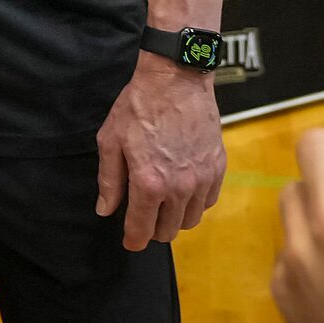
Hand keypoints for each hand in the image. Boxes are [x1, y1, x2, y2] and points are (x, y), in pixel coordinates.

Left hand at [96, 51, 225, 249]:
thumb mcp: (110, 141)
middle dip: (153, 230)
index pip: (142, 229)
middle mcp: (179, 187)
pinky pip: (208, 202)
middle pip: (168, 231)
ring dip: (174, 218)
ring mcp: (202, 179)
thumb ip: (109, 180)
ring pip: (190, 220)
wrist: (176, 80)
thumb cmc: (138, 106)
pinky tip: (182, 189)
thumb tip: (106, 210)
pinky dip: (195, 203)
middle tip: (143, 216)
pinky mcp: (218, 168)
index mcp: (149, 183)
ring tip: (163, 203)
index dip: (133, 240)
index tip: (130, 242)